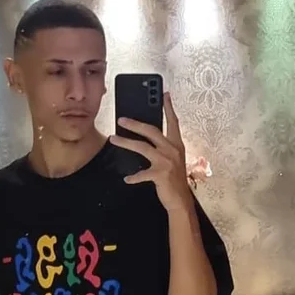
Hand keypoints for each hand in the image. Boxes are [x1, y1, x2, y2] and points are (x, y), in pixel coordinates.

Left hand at [110, 93, 192, 213]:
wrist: (181, 200)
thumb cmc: (175, 179)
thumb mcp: (173, 159)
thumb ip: (163, 147)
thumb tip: (146, 138)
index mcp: (177, 144)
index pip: (173, 122)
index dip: (168, 107)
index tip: (164, 94)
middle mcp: (172, 150)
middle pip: (151, 130)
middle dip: (135, 123)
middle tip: (121, 119)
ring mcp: (166, 162)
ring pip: (142, 147)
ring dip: (125, 142)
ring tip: (113, 139)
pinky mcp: (160, 174)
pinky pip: (142, 173)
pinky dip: (134, 177)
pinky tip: (127, 178)